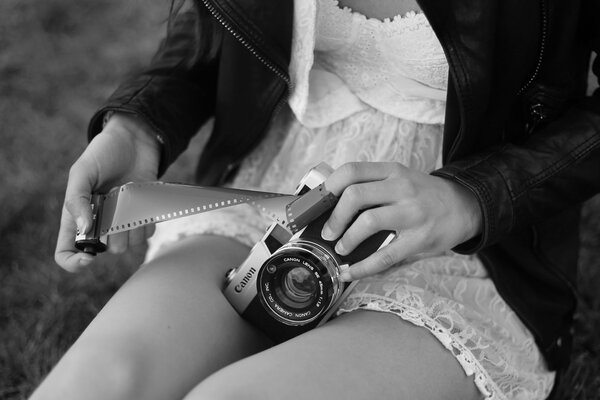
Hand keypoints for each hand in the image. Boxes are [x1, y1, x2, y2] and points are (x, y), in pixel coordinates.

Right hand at [55, 113, 160, 271]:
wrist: (134, 140)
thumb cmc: (102, 153)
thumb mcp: (83, 171)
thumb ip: (77, 199)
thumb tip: (84, 229)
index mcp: (75, 217)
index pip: (66, 253)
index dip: (73, 263)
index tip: (88, 258)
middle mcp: (99, 225)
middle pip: (107, 250)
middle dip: (114, 231)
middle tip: (114, 202)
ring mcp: (122, 222)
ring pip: (130, 244)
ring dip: (132, 223)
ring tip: (129, 197)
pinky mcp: (142, 216)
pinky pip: (147, 232)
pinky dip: (146, 218)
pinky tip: (142, 199)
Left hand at [320, 162, 481, 280]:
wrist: (466, 206)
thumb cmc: (424, 195)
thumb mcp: (400, 179)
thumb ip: (372, 186)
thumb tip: (330, 208)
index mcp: (392, 171)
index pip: (352, 170)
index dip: (329, 187)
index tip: (318, 203)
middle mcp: (401, 187)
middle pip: (354, 195)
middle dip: (334, 217)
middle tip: (327, 232)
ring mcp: (412, 213)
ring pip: (368, 221)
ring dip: (347, 239)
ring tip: (341, 248)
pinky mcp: (420, 239)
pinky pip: (384, 256)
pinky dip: (362, 268)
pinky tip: (350, 272)